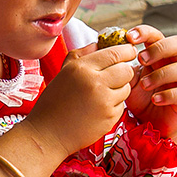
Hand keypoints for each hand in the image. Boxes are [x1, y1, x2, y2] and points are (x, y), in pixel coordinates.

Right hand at [25, 41, 136, 158]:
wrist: (48, 134)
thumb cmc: (54, 102)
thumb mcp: (64, 72)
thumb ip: (83, 54)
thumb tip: (101, 42)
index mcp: (82, 68)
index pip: (116, 53)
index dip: (127, 51)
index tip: (128, 52)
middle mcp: (95, 83)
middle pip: (127, 70)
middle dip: (125, 70)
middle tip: (116, 74)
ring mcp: (104, 102)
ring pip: (127, 88)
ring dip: (119, 89)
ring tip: (101, 94)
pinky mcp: (109, 118)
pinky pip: (122, 105)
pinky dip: (113, 105)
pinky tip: (97, 108)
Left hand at [125, 24, 176, 138]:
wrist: (153, 123)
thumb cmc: (141, 98)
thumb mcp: (128, 81)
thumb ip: (122, 67)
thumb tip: (103, 51)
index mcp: (161, 56)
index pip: (158, 36)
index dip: (146, 32)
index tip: (129, 37)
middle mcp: (176, 64)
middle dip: (160, 49)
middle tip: (141, 59)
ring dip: (161, 74)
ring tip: (145, 84)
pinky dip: (168, 95)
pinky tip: (155, 99)